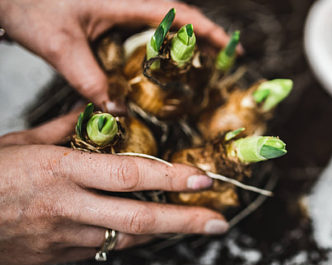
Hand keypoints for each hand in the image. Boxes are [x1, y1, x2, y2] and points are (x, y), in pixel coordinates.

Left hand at [0, 0, 232, 110]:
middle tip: (216, 66)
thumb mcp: (60, 45)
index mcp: (123, 2)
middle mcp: (124, 3)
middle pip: (174, 19)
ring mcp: (114, 10)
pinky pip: (137, 34)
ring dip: (177, 46)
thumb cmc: (26, 2)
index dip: (206, 29)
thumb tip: (116, 109)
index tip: (228, 47)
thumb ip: (89, 78)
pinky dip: (152, 51)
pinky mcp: (103, 19)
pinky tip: (150, 71)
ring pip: (157, 27)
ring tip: (193, 72)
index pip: (177, 13)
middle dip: (199, 40)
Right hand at [0, 112, 227, 264]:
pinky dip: (134, 237)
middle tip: (218, 221)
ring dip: (167, 230)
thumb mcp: (20, 143)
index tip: (203, 176)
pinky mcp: (62, 255)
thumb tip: (97, 113)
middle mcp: (69, 207)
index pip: (130, 175)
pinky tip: (154, 229)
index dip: (171, 177)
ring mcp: (66, 236)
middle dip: (185, 220)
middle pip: (139, 217)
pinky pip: (108, 247)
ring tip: (198, 223)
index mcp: (61, 171)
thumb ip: (65, 129)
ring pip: (129, 237)